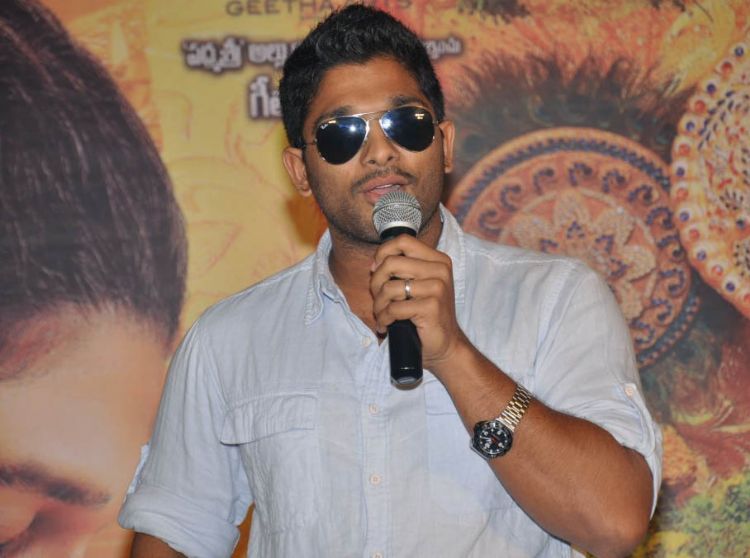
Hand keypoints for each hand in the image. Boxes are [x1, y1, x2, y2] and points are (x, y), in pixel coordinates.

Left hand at [369, 233, 466, 374]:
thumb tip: (374, 264)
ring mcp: (437, 288)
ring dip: (378, 305)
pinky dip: (384, 319)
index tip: (376, 270)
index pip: (402, 241)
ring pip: (389, 288)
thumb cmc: (427, 314)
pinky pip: (393, 308)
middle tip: (377, 299)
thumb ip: (402, 270)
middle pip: (391, 263)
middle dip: (375, 283)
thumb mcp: (418, 285)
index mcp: (438, 260)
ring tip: (381, 315)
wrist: (446, 344)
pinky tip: (386, 326)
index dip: (382, 253)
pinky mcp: (431, 307)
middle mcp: (440, 270)